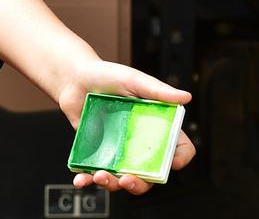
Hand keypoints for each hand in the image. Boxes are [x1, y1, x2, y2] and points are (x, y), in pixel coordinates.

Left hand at [60, 61, 194, 194]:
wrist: (73, 77)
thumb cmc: (107, 75)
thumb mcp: (133, 80)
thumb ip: (157, 90)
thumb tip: (185, 97)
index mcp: (156, 127)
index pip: (177, 149)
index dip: (179, 158)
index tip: (171, 163)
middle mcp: (139, 143)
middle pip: (149, 174)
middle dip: (140, 184)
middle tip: (127, 180)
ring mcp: (117, 150)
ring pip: (121, 178)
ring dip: (113, 184)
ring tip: (100, 177)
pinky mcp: (95, 151)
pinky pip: (93, 171)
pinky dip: (87, 179)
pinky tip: (81, 179)